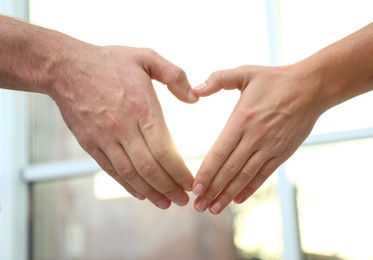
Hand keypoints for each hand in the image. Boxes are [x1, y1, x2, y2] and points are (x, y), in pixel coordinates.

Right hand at [49, 45, 197, 208]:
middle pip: (150, 168)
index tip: (192, 183)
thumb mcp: (147, 57)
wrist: (66, 68)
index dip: (180, 172)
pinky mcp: (90, 144)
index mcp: (142, 107)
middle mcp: (123, 127)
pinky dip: (127, 185)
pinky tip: (141, 194)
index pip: (165, 150)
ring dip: (151, 192)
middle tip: (184, 200)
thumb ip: (175, 75)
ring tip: (166, 203)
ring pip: (131, 174)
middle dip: (170, 188)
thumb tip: (194, 98)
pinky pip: (111, 170)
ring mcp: (104, 138)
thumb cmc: (110, 61)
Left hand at [192, 65, 322, 213]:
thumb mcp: (245, 72)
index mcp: (242, 120)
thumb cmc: (275, 79)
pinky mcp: (282, 153)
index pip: (219, 152)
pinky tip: (238, 199)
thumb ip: (218, 79)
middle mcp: (254, 138)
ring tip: (214, 209)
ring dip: (228, 194)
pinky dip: (250, 188)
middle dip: (212, 190)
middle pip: (229, 169)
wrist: (311, 87)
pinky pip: (263, 175)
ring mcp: (270, 148)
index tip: (195, 188)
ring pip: (245, 176)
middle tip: (198, 206)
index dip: (206, 172)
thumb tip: (195, 89)